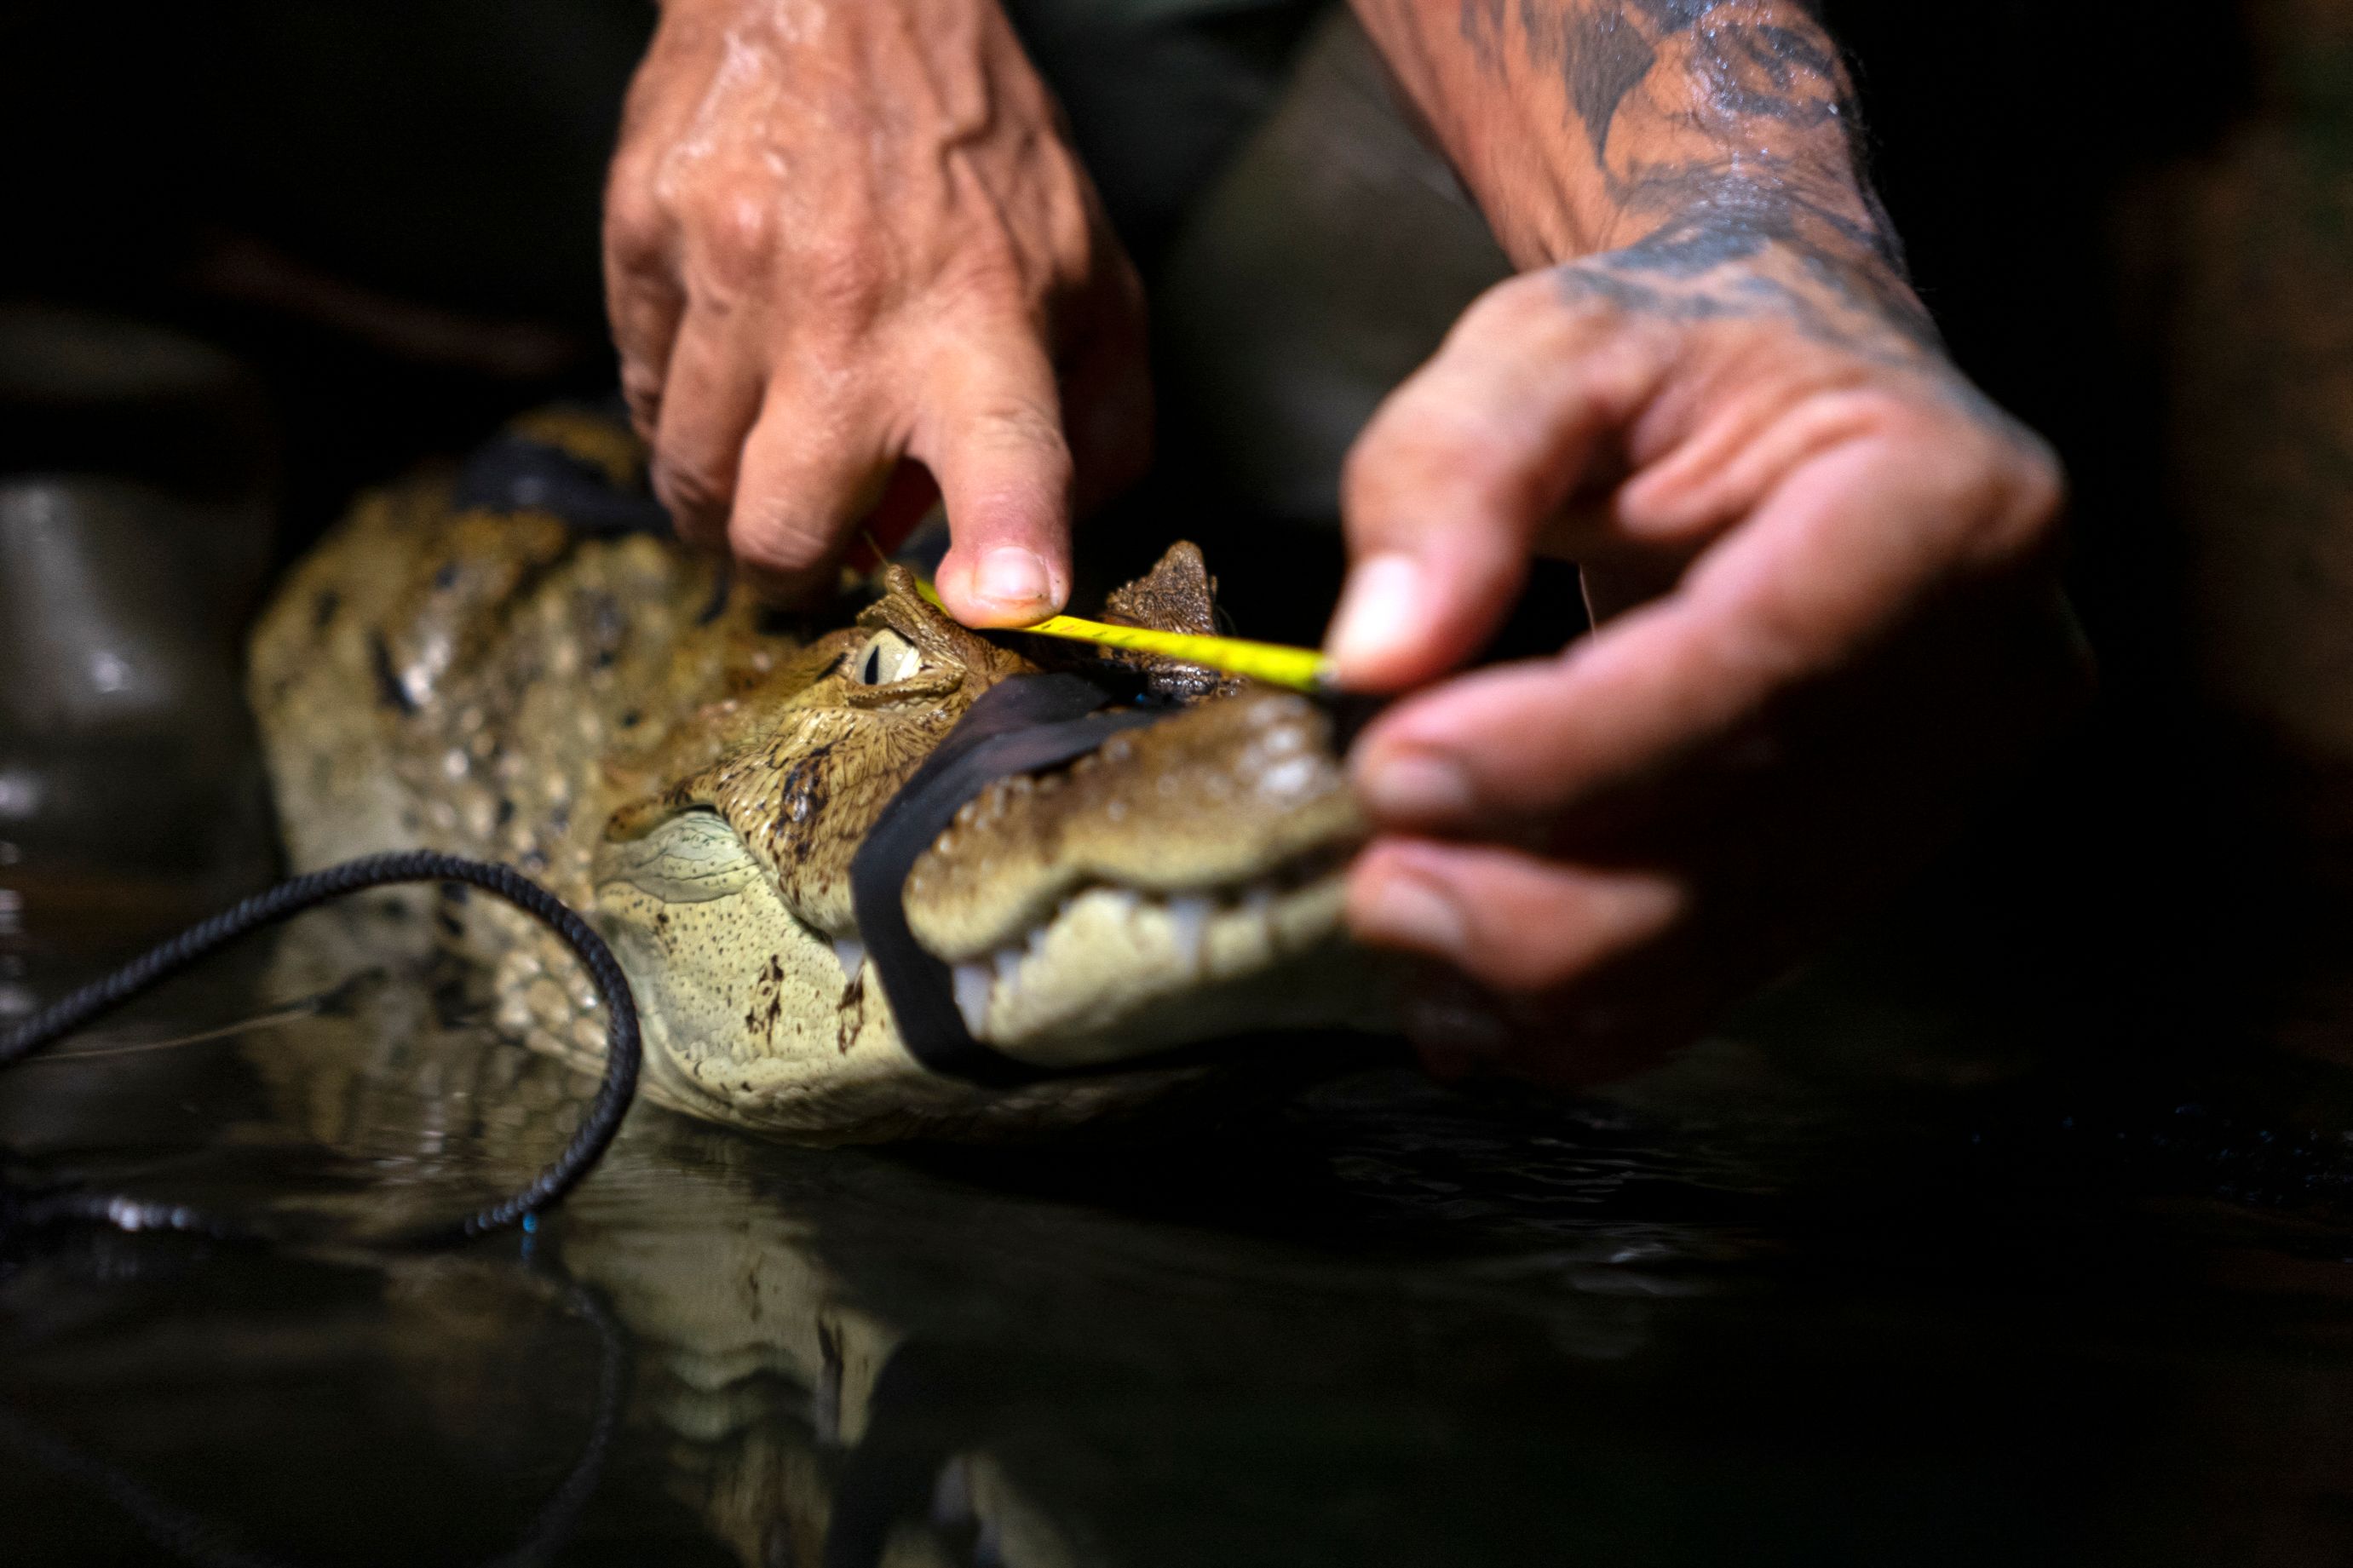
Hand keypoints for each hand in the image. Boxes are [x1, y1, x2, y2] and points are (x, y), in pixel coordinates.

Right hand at [603, 0, 1148, 621]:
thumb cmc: (981, 160)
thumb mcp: (1090, 280)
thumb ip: (1094, 432)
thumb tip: (1045, 569)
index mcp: (986, 325)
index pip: (1010, 453)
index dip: (1009, 542)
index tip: (1001, 599)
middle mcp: (853, 311)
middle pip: (783, 529)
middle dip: (791, 570)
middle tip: (813, 544)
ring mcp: (734, 273)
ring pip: (689, 481)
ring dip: (722, 502)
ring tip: (768, 449)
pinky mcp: (645, 237)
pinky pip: (639, 393)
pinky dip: (681, 411)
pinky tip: (731, 358)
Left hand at [1326, 242, 2086, 1085]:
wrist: (1783, 381)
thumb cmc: (1679, 347)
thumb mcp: (1549, 343)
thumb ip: (1450, 471)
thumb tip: (1376, 654)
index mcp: (1950, 504)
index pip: (1759, 662)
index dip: (1573, 744)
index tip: (1396, 765)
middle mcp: (1987, 666)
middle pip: (1752, 836)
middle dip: (1540, 893)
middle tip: (1374, 880)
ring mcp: (1943, 785)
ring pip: (1732, 937)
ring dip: (1543, 971)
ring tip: (1397, 919)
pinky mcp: (1874, 860)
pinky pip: (1724, 972)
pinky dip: (1584, 1006)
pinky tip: (1465, 994)